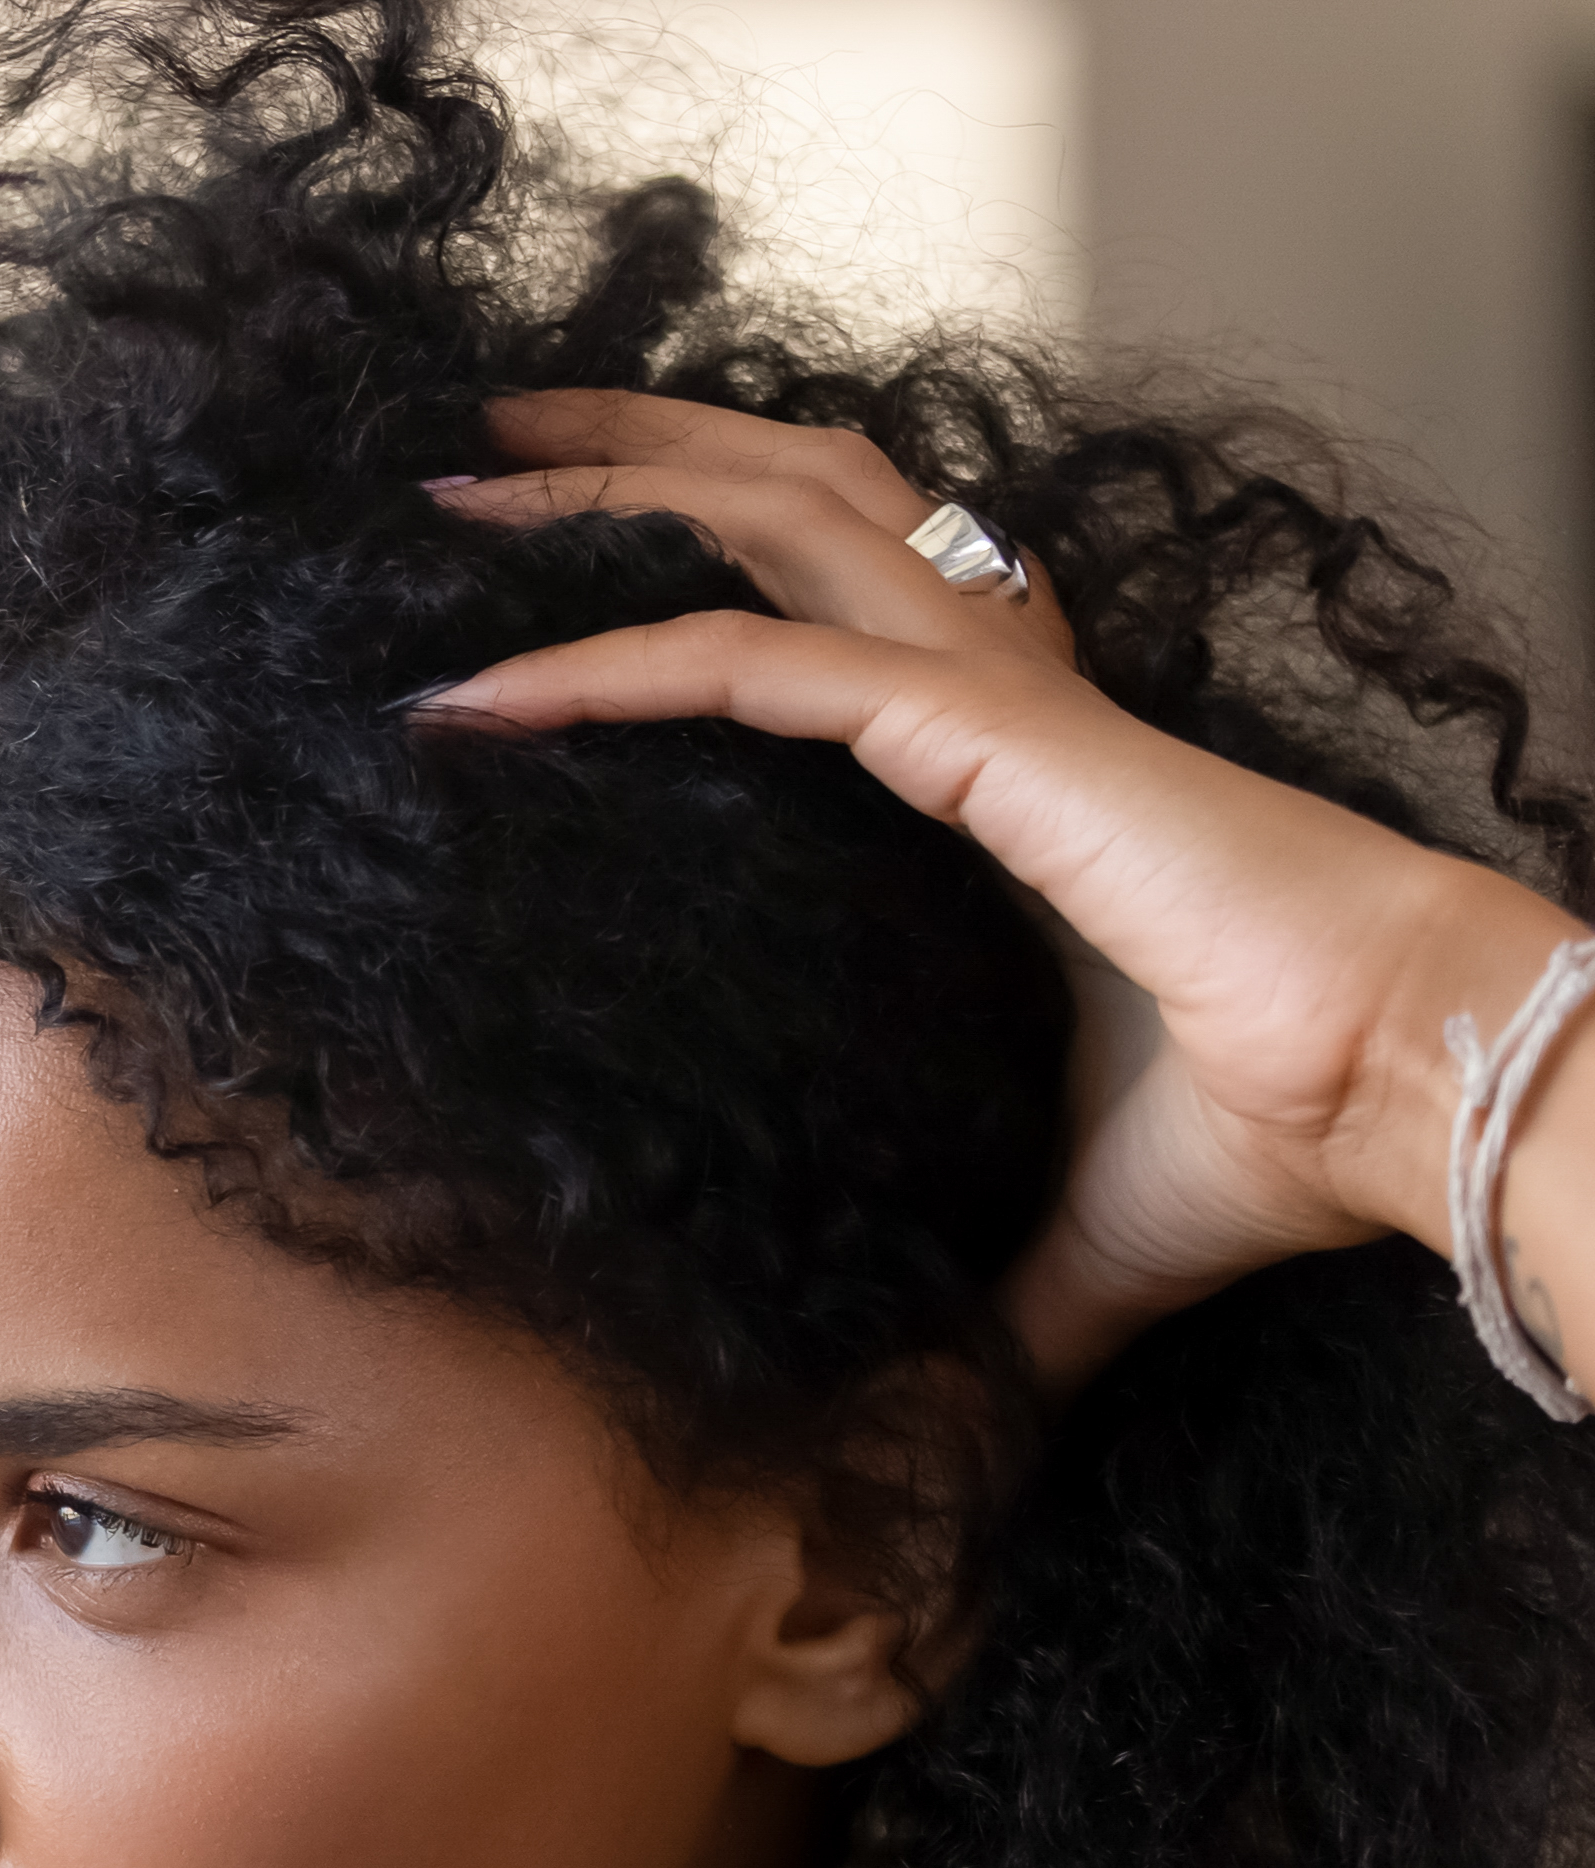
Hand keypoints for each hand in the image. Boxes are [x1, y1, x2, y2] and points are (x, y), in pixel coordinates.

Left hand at [421, 389, 1586, 1380]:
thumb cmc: (1288, 1130)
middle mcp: (1000, 696)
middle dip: (634, 460)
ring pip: (773, 524)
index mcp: (1014, 764)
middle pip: (794, 507)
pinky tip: (479, 697)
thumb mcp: (1069, 1214)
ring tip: (456, 489)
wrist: (1411, 1096)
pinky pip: (756, 665)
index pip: (829, 611)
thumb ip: (984, 1282)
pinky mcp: (992, 738)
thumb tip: (925, 1406)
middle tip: (478, 460)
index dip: (692, 571)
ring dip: (606, 497)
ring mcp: (997, 700)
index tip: (539, 605)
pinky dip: (608, 667)